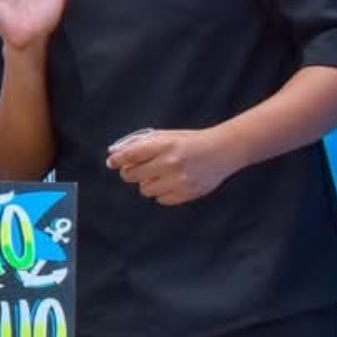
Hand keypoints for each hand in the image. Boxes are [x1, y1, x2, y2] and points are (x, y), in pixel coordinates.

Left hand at [106, 127, 240, 204]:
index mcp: (164, 145)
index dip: (117, 160)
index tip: (113, 162)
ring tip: (160, 175)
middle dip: (131, 173)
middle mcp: (170, 163)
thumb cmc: (190, 142)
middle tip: (136, 170)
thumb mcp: (166, 136)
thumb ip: (141, 144)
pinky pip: (161, 200)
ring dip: (148, 183)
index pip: (130, 155)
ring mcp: (179, 180)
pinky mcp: (187, 193)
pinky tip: (172, 183)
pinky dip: (162, 193)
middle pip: (132, 176)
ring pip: (145, 190)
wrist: (223, 150)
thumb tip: (114, 155)